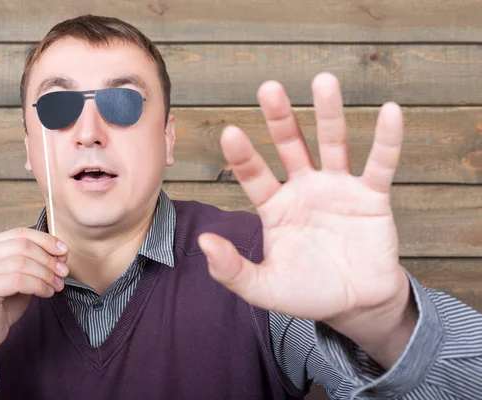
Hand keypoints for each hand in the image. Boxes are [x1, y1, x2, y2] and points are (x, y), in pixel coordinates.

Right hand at [0, 228, 68, 350]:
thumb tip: (62, 251)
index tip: (64, 251)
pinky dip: (38, 285)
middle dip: (48, 258)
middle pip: (22, 246)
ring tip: (57, 285)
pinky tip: (46, 293)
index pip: (20, 233)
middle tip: (63, 271)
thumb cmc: (5, 303)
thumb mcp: (24, 275)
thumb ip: (38, 261)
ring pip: (21, 263)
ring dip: (46, 274)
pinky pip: (18, 280)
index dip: (45, 240)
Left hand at [198, 72, 406, 323]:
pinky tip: (390, 111)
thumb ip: (233, 270)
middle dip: (280, 118)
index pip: (254, 174)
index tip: (230, 132)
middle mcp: (303, 189)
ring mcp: (337, 188)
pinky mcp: (371, 196)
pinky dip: (386, 140)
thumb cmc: (307, 293)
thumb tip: (203, 243)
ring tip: (323, 81)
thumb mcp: (265, 288)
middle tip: (268, 87)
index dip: (244, 155)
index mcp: (275, 206)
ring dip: (329, 113)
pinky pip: (380, 164)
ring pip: (332, 143)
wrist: (355, 304)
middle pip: (290, 145)